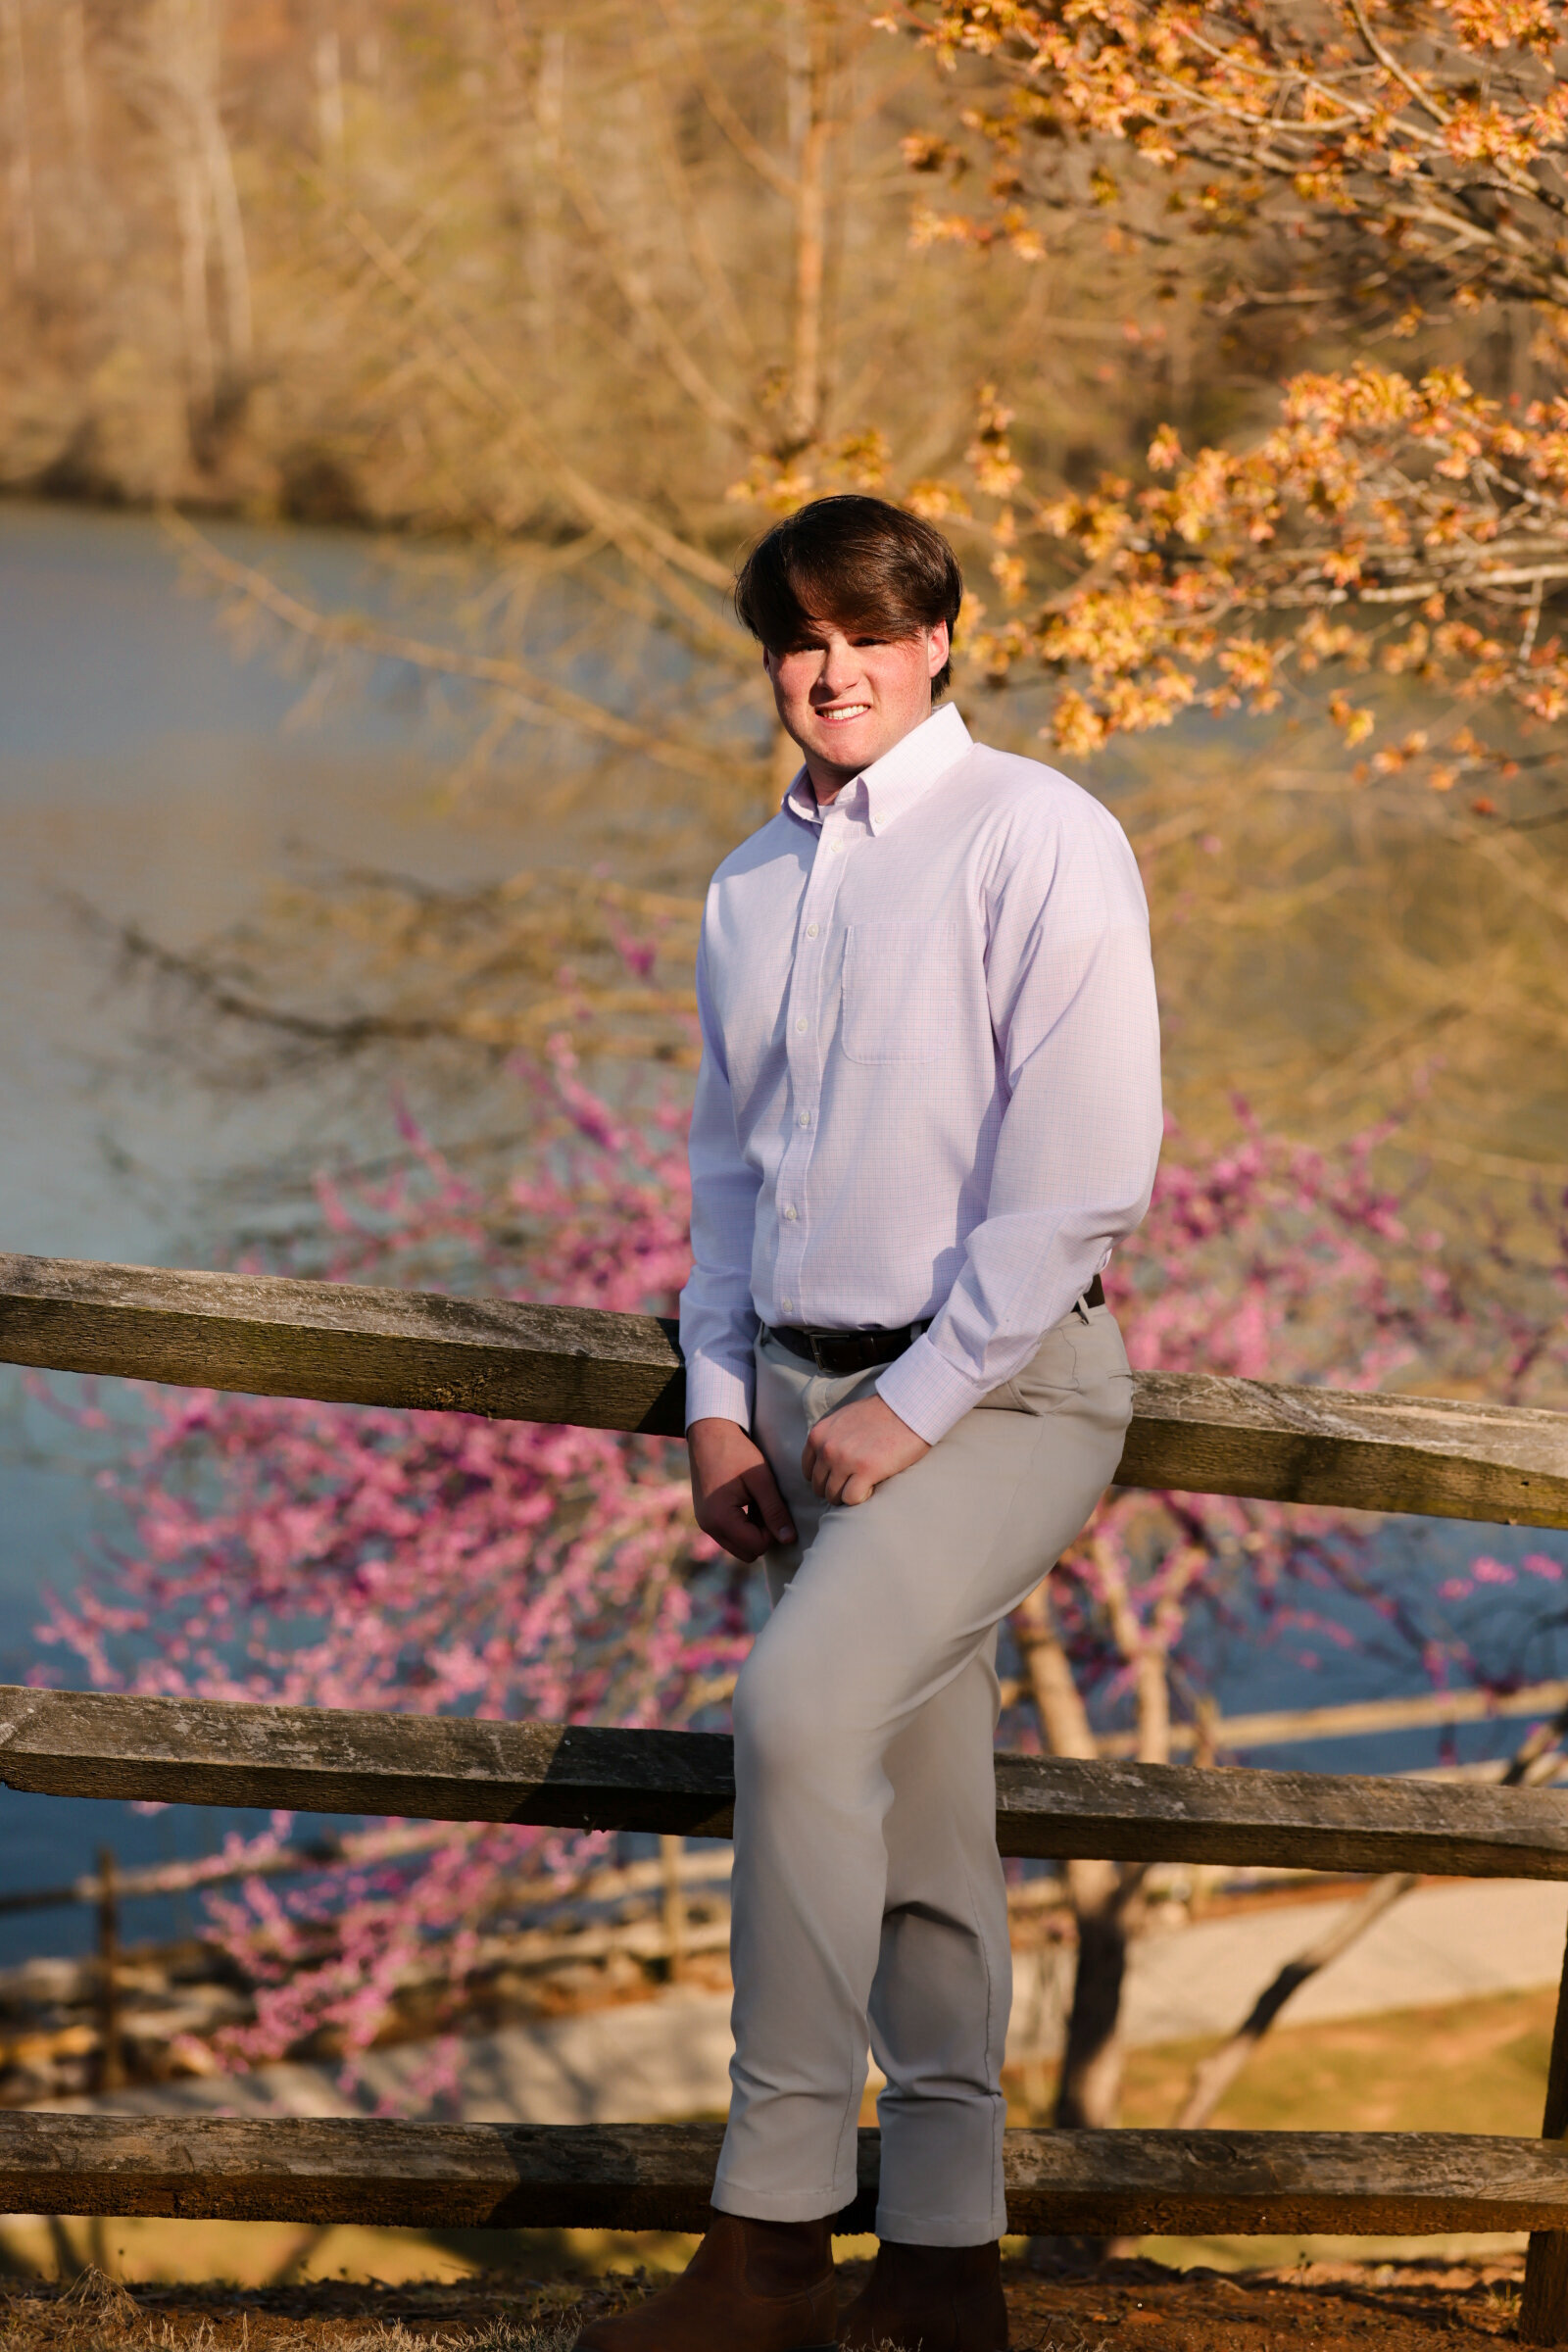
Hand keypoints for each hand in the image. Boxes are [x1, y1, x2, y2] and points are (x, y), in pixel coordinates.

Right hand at [688, 1419, 796, 1563]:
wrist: (709, 1433)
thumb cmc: (736, 1452)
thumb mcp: (761, 1479)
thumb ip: (775, 1511)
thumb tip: (789, 1539)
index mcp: (720, 1518)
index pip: (757, 1546)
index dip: (772, 1532)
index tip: (775, 1507)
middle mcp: (708, 1526)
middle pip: (747, 1553)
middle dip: (763, 1536)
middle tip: (768, 1507)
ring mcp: (705, 1523)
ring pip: (739, 1546)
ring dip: (753, 1531)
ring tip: (758, 1502)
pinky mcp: (706, 1517)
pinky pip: (730, 1535)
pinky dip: (743, 1526)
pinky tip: (748, 1502)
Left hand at [801, 1393, 929, 1506]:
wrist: (907, 1408)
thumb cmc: (880, 1414)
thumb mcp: (842, 1420)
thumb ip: (830, 1439)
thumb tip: (825, 1463)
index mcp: (819, 1435)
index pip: (808, 1471)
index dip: (824, 1478)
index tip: (839, 1477)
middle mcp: (827, 1448)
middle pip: (819, 1486)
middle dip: (835, 1489)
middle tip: (853, 1484)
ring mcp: (844, 1460)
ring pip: (833, 1496)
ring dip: (848, 1495)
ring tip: (863, 1485)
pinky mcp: (866, 1471)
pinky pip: (851, 1499)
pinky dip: (861, 1497)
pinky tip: (872, 1487)